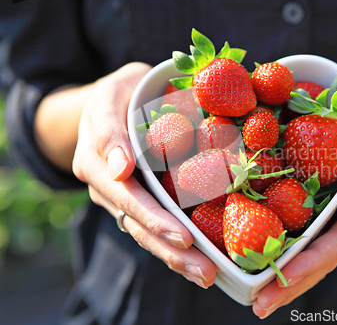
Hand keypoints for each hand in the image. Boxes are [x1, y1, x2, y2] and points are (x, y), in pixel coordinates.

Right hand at [72, 62, 216, 287]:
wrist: (114, 102)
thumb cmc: (121, 93)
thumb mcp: (113, 94)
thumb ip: (110, 130)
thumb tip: (121, 170)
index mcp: (96, 159)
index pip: (126, 194)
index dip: (153, 217)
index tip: (182, 236)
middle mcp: (106, 185)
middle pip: (137, 223)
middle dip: (171, 248)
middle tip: (205, 270)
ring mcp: (120, 197)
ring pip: (145, 233)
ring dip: (176, 257)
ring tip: (207, 276)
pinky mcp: (137, 200)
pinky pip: (153, 226)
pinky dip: (175, 246)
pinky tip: (200, 262)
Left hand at [252, 104, 336, 317]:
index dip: (311, 263)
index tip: (283, 280)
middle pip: (322, 260)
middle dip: (292, 284)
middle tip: (260, 305)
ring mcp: (336, 220)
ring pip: (312, 255)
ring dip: (286, 279)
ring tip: (257, 300)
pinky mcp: (323, 212)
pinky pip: (304, 235)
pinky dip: (286, 254)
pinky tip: (263, 265)